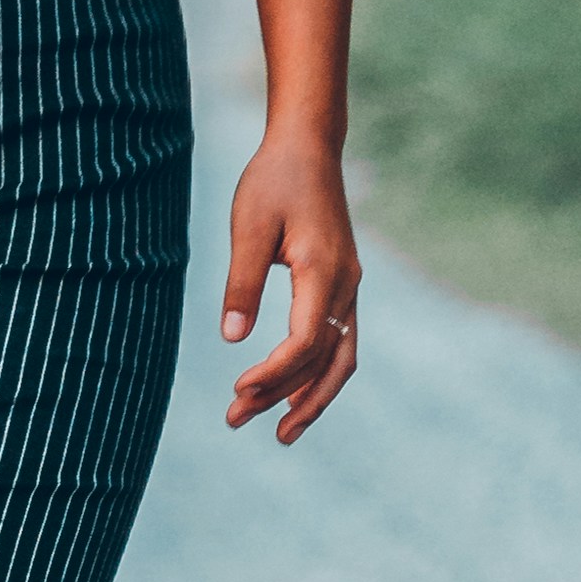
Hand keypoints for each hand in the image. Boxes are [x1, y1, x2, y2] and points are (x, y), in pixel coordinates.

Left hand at [219, 129, 358, 447]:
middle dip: (284, 397)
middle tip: (236, 421)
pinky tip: (292, 396)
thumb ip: (240, 281)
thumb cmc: (274, 181)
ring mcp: (349, 289)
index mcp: (324, 271)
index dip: (274, 372)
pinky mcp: (341, 288)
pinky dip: (318, 375)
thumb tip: (231, 337)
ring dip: (309, 398)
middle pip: (324, 360)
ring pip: (340, 360)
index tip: (237, 388)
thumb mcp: (247, 225)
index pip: (306, 341)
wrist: (308, 148)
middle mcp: (346, 286)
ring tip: (280, 434)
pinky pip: (339, 344)